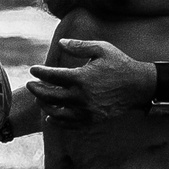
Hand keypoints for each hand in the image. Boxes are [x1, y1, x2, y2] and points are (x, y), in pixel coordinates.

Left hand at [27, 37, 153, 126]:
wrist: (138, 86)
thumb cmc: (119, 64)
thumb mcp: (101, 48)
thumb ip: (79, 46)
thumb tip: (60, 44)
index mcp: (81, 77)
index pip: (52, 76)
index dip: (40, 72)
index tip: (33, 69)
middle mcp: (81, 96)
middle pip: (50, 96)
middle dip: (37, 90)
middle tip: (30, 85)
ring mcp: (86, 110)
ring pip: (57, 113)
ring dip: (45, 106)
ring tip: (39, 100)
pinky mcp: (92, 119)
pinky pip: (70, 124)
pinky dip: (58, 121)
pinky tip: (51, 117)